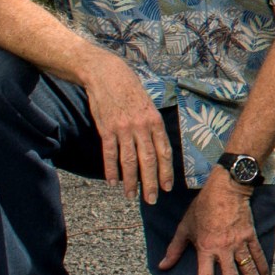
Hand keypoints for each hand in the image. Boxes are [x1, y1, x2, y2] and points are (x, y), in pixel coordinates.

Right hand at [86, 60, 173, 203]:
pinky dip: (111, 170)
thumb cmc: (130, 90)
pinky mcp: (106, 129)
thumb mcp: (148, 105)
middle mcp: (141, 126)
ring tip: (131, 196)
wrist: (107, 74)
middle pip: (149, 160)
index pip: (164, 152)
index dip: (166, 171)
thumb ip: (152, 126)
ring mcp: (123, 128)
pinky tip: (113, 182)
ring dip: (131, 181)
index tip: (168, 187)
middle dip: (151, 183)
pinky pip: (110, 153)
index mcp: (155, 121)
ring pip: (129, 161)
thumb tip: (157, 149)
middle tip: (152, 200)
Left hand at [158, 174, 271, 274]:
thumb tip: (162, 266)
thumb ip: (175, 249)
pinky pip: (257, 254)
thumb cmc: (203, 207)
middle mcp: (224, 248)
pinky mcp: (250, 235)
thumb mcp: (185, 227)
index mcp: (206, 247)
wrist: (226, 188)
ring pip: (249, 268)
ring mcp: (239, 242)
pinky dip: (263, 267)